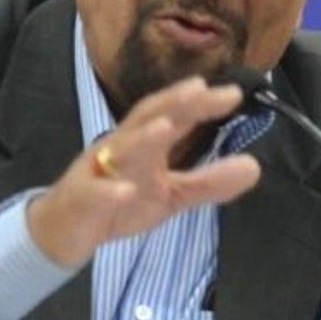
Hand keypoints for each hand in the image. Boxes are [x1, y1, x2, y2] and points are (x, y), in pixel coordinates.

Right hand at [27, 76, 260, 267]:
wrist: (65, 230)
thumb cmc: (119, 199)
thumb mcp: (171, 195)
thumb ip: (209, 182)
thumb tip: (255, 166)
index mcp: (144, 143)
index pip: (174, 114)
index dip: (200, 102)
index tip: (233, 93)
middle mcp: (121, 147)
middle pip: (145, 118)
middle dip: (172, 103)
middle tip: (200, 89)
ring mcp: (98, 170)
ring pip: (119, 149)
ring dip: (142, 137)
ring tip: (168, 126)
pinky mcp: (81, 199)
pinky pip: (94, 193)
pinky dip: (110, 191)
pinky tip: (127, 191)